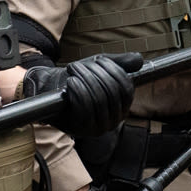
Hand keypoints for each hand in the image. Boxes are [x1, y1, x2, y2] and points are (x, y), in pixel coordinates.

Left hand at [23, 53, 142, 135]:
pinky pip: (85, 109)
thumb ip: (120, 63)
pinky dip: (78, 92)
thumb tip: (139, 60)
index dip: (115, 71)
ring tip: (73, 70)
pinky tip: (71, 82)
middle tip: (79, 64)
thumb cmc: (79, 80)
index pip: (126, 89)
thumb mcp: (100, 69)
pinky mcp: (82, 130)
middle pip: (112, 93)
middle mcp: (115, 121)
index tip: (100, 60)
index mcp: (123, 107)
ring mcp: (99, 128)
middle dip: (96, 73)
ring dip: (85, 80)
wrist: (51, 94)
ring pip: (99, 100)